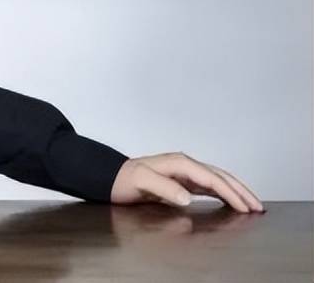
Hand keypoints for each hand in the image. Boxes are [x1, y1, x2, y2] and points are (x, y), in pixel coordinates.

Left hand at [110, 152, 263, 212]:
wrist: (111, 178)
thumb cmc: (124, 180)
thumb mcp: (141, 182)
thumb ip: (164, 188)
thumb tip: (188, 197)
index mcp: (179, 163)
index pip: (212, 178)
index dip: (230, 193)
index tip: (244, 207)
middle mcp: (185, 165)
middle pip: (221, 176)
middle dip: (241, 191)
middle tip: (258, 207)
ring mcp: (184, 172)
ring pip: (218, 180)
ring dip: (236, 191)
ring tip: (252, 205)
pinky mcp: (182, 181)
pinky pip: (208, 186)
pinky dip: (223, 193)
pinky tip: (230, 201)